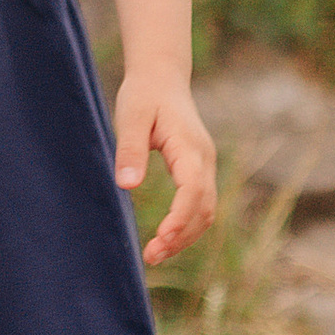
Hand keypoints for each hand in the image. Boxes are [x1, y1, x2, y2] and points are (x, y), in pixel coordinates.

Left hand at [115, 71, 216, 263]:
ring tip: (155, 254)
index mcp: (190, 147)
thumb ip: (130, 150)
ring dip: (184, 236)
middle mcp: (204, 160)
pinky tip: (165, 238)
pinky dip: (186, 226)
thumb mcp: (131, 117)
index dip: (180, 217)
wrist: (161, 79)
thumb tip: (128, 186)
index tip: (161, 237)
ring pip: (206, 211)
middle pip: (203, 208)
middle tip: (150, 256)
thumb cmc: (144, 96)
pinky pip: (200, 206)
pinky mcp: (197, 171)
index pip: (193, 190)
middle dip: (181, 236)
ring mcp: (204, 167)